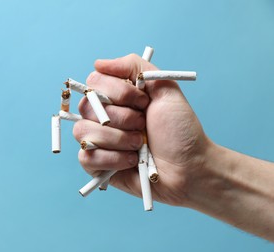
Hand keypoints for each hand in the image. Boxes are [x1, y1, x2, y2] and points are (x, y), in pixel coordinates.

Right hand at [73, 54, 211, 206]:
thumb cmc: (179, 130)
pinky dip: (112, 159)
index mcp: (116, 98)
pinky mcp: (97, 165)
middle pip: (86, 107)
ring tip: (139, 145)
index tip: (143, 101)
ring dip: (118, 139)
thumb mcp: (164, 88)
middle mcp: (103, 117)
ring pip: (83, 131)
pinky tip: (131, 161)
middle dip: (122, 117)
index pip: (94, 82)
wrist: (190, 167)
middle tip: (143, 125)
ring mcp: (98, 142)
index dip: (117, 92)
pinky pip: (86, 157)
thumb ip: (134, 66)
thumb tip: (98, 63)